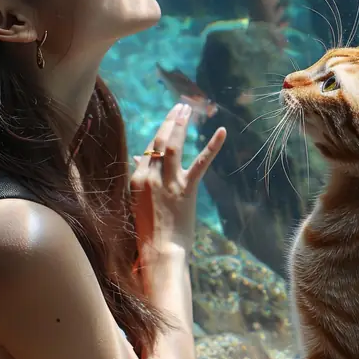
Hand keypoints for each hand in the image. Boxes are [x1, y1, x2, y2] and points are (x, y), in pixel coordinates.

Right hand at [131, 103, 225, 255]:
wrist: (159, 251)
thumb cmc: (147, 231)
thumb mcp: (138, 202)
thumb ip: (141, 178)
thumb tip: (140, 156)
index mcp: (137, 178)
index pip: (148, 150)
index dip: (158, 136)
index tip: (167, 125)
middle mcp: (151, 175)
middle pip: (158, 140)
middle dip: (169, 121)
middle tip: (178, 107)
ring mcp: (169, 181)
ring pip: (173, 144)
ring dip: (180, 124)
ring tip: (186, 108)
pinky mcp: (187, 188)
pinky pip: (201, 163)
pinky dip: (213, 146)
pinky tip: (222, 131)